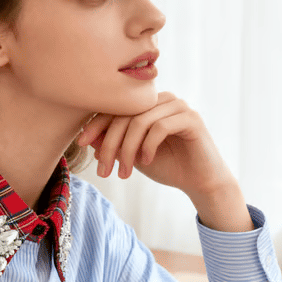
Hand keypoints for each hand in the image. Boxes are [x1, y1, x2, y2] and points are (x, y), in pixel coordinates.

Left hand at [77, 92, 253, 231]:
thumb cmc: (167, 166)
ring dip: (127, 150)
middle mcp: (162, 99)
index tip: (81, 142)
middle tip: (103, 170)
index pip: (115, 107)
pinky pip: (160, 127)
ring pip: (140, 121)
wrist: (200, 182)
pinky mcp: (191, 118)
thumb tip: (87, 137)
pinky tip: (146, 162)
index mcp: (147, 104)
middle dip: (110, 143)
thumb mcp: (133, 156)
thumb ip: (114, 144)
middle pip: (124, 114)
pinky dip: (148, 146)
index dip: (95, 124)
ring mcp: (178, 106)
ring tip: (124, 172)